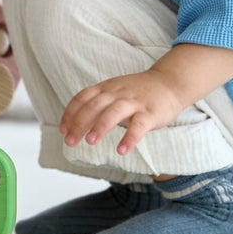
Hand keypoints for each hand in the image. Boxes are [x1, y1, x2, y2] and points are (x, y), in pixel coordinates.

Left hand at [59, 44, 232, 156]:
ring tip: (90, 142)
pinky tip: (122, 150)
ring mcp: (134, 102)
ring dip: (100, 127)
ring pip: (114, 112)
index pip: (83, 98)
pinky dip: (130, 138)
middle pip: (94, 105)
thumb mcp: (114, 91)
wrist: (169, 83)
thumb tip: (74, 121)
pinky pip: (139, 125)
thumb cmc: (138, 91)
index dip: (70, 113)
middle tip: (70, 142)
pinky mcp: (150, 113)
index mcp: (106, 88)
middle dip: (79, 123)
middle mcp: (118, 93)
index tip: (63, 130)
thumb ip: (97, 102)